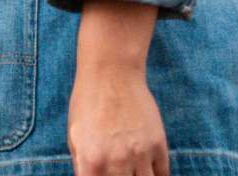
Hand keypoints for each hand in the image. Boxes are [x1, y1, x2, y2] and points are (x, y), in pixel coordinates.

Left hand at [67, 61, 168, 175]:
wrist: (112, 72)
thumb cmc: (88, 102)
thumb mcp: (74, 135)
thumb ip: (82, 165)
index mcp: (91, 161)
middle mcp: (116, 162)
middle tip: (119, 172)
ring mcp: (140, 154)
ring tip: (134, 172)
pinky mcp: (158, 144)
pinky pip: (163, 175)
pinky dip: (156, 175)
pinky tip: (148, 171)